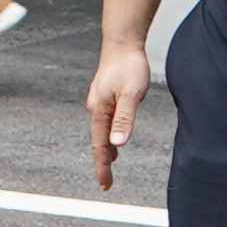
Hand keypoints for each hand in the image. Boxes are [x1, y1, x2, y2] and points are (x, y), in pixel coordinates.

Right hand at [83, 35, 149, 188]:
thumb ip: (124, 119)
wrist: (122, 42)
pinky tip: (113, 136)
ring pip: (101, 131)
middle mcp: (96, 108)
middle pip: (97, 141)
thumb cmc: (128, 66)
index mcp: (99, 111)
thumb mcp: (131, 94)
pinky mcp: (106, 96)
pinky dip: (107, 134)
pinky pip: (104, 121)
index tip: (105, 184)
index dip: (102, 166)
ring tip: (110, 164)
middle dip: (102, 162)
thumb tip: (117, 144)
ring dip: (104, 149)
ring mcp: (100, 102)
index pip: (100, 146)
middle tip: (106, 180)